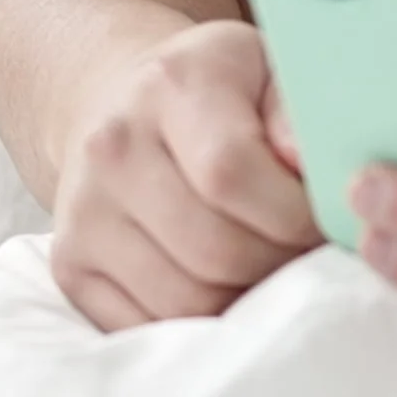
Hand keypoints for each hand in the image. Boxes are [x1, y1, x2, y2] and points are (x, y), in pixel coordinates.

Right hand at [46, 19, 321, 330]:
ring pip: (187, 301)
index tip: (325, 218)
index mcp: (171, 86)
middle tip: (306, 253)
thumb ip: (296, 113)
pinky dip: (202, 325)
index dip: (293, 214)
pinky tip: (227, 288)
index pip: (230, 173)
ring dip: (246, 301)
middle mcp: (112, 148)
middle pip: (214, 249)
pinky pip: (151, 327)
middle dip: (280, 264)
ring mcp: (83, 213)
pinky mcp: (71, 266)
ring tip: (269, 267)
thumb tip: (312, 167)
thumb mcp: (267, 69)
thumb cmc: (219, 91)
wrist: (121, 104)